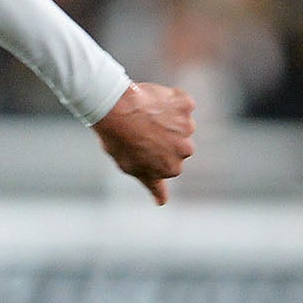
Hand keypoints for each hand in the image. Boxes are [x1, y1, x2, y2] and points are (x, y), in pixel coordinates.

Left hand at [92, 81, 196, 203]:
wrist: (115, 111)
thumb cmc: (118, 141)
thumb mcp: (132, 168)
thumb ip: (152, 184)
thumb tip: (162, 202)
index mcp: (172, 169)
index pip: (169, 162)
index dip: (153, 151)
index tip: (140, 145)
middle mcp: (185, 150)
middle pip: (179, 144)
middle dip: (164, 137)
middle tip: (141, 130)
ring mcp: (187, 126)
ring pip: (181, 123)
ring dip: (167, 118)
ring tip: (144, 115)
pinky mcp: (186, 105)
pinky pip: (182, 102)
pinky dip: (171, 100)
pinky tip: (152, 102)